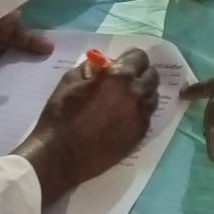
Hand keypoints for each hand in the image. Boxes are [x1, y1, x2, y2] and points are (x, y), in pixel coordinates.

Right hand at [16, 48, 160, 201]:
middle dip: (139, 74)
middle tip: (124, 81)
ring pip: (152, 96)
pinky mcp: (140, 134)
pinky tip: (123, 117)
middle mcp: (136, 93)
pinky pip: (147, 116)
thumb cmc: (61, 115)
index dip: (130, 58)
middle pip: (151, 76)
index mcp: (119, 76)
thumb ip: (90, 68)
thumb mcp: (69, 81)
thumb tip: (102, 65)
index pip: (139, 57)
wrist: (61, 156)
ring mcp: (140, 115)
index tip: (122, 63)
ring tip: (124, 100)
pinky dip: (139, 112)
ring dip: (142, 93)